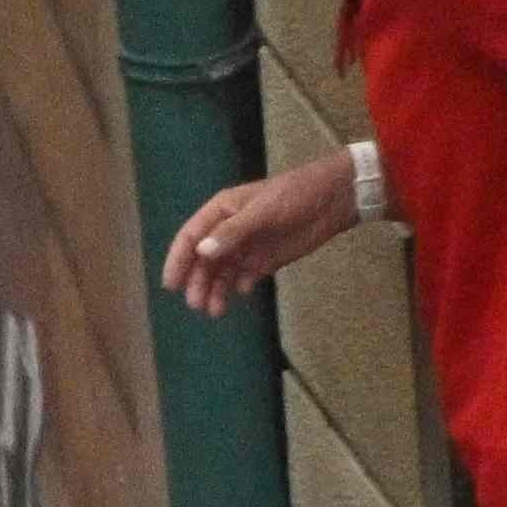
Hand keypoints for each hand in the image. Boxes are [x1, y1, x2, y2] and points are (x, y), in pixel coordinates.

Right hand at [160, 157, 357, 310]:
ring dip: (216, 291)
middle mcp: (228, 232)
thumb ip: (232, 232)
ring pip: (221, 273)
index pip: (190, 238)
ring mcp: (246, 247)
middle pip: (203, 261)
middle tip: (197, 305)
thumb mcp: (263, 211)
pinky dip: (240, 287)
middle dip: (198, 282)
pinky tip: (243, 292)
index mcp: (221, 213)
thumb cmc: (295, 195)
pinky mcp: (264, 260)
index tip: (171, 285)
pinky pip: (244, 277)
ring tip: (215, 311)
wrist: (335, 199)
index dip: (178, 261)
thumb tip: (203, 252)